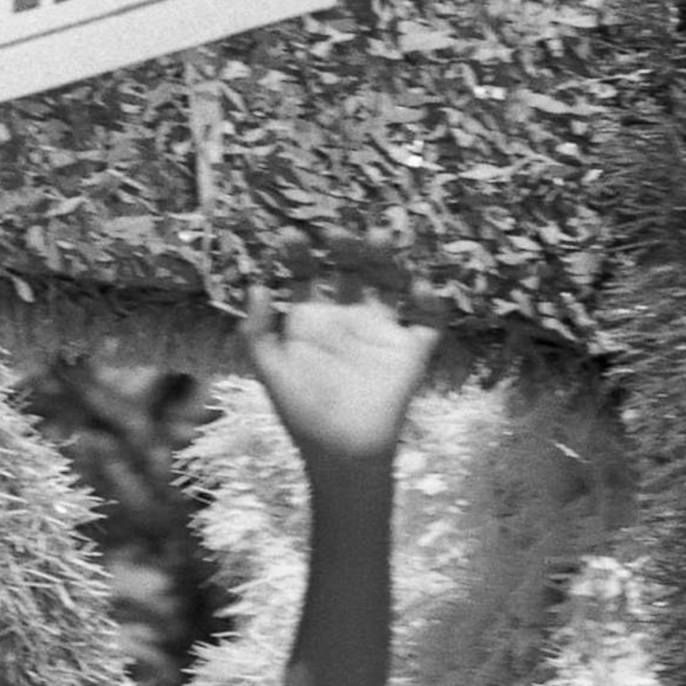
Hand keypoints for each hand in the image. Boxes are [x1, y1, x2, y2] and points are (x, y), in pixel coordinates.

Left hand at [244, 232, 439, 466]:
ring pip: (390, 283)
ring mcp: (382, 330)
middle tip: (336, 231)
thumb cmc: (302, 413)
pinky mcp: (411, 350)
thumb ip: (258, 332)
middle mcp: (349, 316)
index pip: (307, 276)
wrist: (341, 454)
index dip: (299, 255)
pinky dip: (430, 303)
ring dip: (386, 259)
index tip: (289, 235)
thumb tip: (255, 286)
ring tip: (378, 235)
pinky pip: (427, 321)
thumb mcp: (271, 372)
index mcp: (313, 318)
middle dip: (346, 247)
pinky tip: (420, 288)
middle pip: (352, 269)